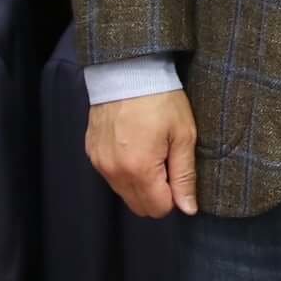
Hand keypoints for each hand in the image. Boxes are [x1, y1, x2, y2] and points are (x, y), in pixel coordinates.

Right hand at [87, 88, 199, 217]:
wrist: (127, 71)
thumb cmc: (161, 100)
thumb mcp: (183, 136)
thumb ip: (184, 177)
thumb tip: (188, 209)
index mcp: (140, 170)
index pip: (159, 209)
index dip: (173, 197)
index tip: (177, 172)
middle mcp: (115, 172)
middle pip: (140, 207)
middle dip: (157, 194)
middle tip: (166, 163)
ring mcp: (100, 163)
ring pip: (124, 193)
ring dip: (140, 184)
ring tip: (150, 152)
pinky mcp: (92, 153)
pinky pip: (111, 177)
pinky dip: (124, 171)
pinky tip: (134, 146)